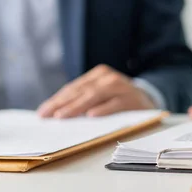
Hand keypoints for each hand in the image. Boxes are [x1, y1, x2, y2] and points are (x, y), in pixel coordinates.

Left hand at [37, 64, 155, 117]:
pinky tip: (91, 116)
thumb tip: (55, 114)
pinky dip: (103, 110)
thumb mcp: (101, 95)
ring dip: (78, 106)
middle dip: (62, 104)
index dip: (56, 100)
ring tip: (63, 116)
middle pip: (81, 91)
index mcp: (98, 74)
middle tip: (48, 116)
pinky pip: (115, 104)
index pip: (73, 88)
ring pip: (95, 96)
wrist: (149, 99)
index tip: (42, 113)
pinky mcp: (132, 99)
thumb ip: (82, 100)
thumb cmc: (118, 100)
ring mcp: (121, 86)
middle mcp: (108, 77)